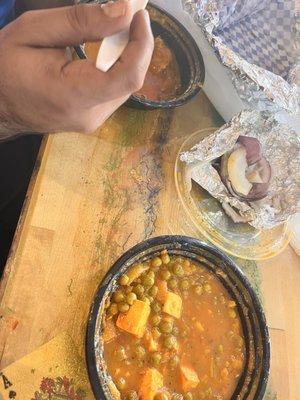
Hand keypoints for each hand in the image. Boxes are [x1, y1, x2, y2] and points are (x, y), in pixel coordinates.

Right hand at [0, 0, 153, 137]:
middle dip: (135, 44)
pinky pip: (115, 92)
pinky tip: (105, 51)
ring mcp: (92, 121)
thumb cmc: (5, 68)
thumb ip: (80, 22)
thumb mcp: (33, 31)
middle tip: (128, 14)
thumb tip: (123, 13)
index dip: (142, 44)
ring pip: (126, 86)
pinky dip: (116, 68)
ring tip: (114, 31)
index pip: (126, 76)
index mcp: (72, 95)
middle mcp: (89, 116)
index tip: (140, 16)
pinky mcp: (93, 119)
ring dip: (127, 55)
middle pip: (131, 80)